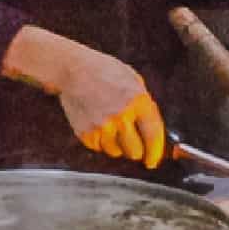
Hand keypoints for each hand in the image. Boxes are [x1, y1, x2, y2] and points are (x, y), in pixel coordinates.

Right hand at [53, 44, 165, 168]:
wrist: (73, 70)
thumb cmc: (103, 71)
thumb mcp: (134, 80)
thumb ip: (144, 104)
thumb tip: (152, 128)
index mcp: (138, 101)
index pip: (153, 136)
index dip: (155, 152)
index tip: (153, 159)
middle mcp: (121, 116)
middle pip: (135, 152)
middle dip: (136, 149)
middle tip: (132, 142)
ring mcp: (102, 126)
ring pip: (116, 152)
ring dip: (118, 145)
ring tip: (111, 127)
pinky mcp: (86, 133)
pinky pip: (100, 148)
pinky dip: (101, 142)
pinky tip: (99, 125)